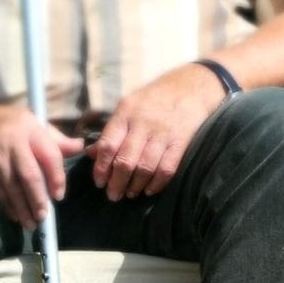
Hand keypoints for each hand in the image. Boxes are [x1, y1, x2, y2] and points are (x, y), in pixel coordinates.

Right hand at [0, 103, 83, 228]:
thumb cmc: (9, 122)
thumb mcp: (34, 121)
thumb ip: (56, 139)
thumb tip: (80, 147)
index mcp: (32, 129)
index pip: (50, 155)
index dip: (56, 177)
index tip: (58, 196)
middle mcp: (14, 141)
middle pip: (29, 175)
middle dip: (38, 199)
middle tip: (44, 216)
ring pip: (12, 186)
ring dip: (22, 207)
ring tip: (31, 224)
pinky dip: (7, 204)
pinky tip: (15, 216)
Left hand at [85, 63, 227, 200]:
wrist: (192, 87)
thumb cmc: (155, 98)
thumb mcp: (129, 106)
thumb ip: (111, 130)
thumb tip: (91, 153)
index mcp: (126, 113)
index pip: (108, 145)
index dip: (101, 168)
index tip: (99, 182)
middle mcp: (143, 123)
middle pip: (125, 161)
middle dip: (117, 183)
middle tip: (113, 195)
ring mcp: (163, 133)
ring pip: (145, 167)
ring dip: (135, 185)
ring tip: (130, 194)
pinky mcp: (181, 142)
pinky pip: (167, 168)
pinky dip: (156, 184)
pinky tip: (149, 190)